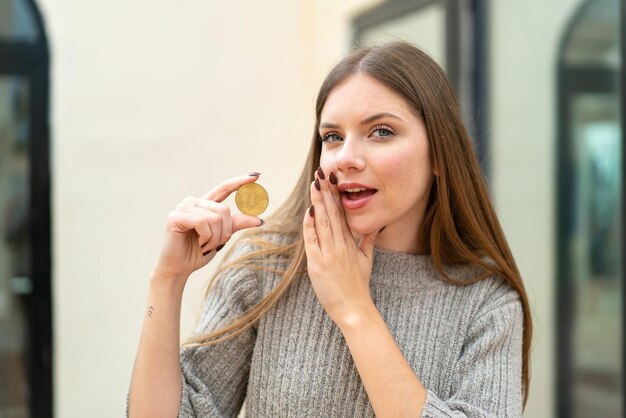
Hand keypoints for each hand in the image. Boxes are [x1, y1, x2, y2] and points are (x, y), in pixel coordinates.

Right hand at [152, 174, 263, 283]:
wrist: (179, 268)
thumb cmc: (198, 252)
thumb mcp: (221, 237)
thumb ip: (236, 224)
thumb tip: (259, 219)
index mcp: (205, 204)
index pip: (224, 188)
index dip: (240, 181)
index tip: (257, 175)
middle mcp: (194, 202)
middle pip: (224, 210)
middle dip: (224, 232)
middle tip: (212, 244)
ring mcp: (183, 207)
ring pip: (215, 218)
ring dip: (214, 238)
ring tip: (203, 245)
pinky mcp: (176, 216)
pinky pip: (203, 223)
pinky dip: (206, 237)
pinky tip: (198, 243)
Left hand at [302, 167, 380, 324]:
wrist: (355, 309)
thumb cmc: (359, 286)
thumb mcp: (367, 260)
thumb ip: (368, 240)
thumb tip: (374, 225)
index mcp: (351, 243)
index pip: (343, 213)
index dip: (336, 195)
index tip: (331, 179)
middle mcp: (341, 245)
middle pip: (333, 213)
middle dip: (326, 192)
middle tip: (322, 173)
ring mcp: (330, 254)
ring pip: (324, 223)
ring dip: (318, 203)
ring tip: (315, 184)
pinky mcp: (319, 265)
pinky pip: (313, 241)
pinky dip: (310, 226)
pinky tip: (309, 212)